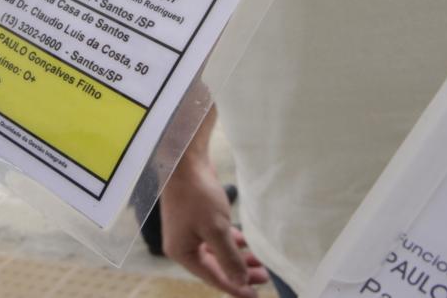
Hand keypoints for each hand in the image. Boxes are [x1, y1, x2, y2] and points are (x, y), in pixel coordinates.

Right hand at [161, 111, 268, 297]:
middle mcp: (184, 245)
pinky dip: (231, 242)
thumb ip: (229, 258)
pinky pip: (216, 238)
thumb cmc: (197, 196)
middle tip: (263, 277)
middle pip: (215, 266)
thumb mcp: (216, 230)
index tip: (254, 295)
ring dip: (238, 257)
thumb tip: (240, 281)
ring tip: (260, 262)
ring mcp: (189, 231)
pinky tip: (246, 243)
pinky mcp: (197, 218)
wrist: (185, 162)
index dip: (234, 287)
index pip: (212, 277)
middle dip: (239, 272)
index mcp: (182, 252)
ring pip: (217, 251)